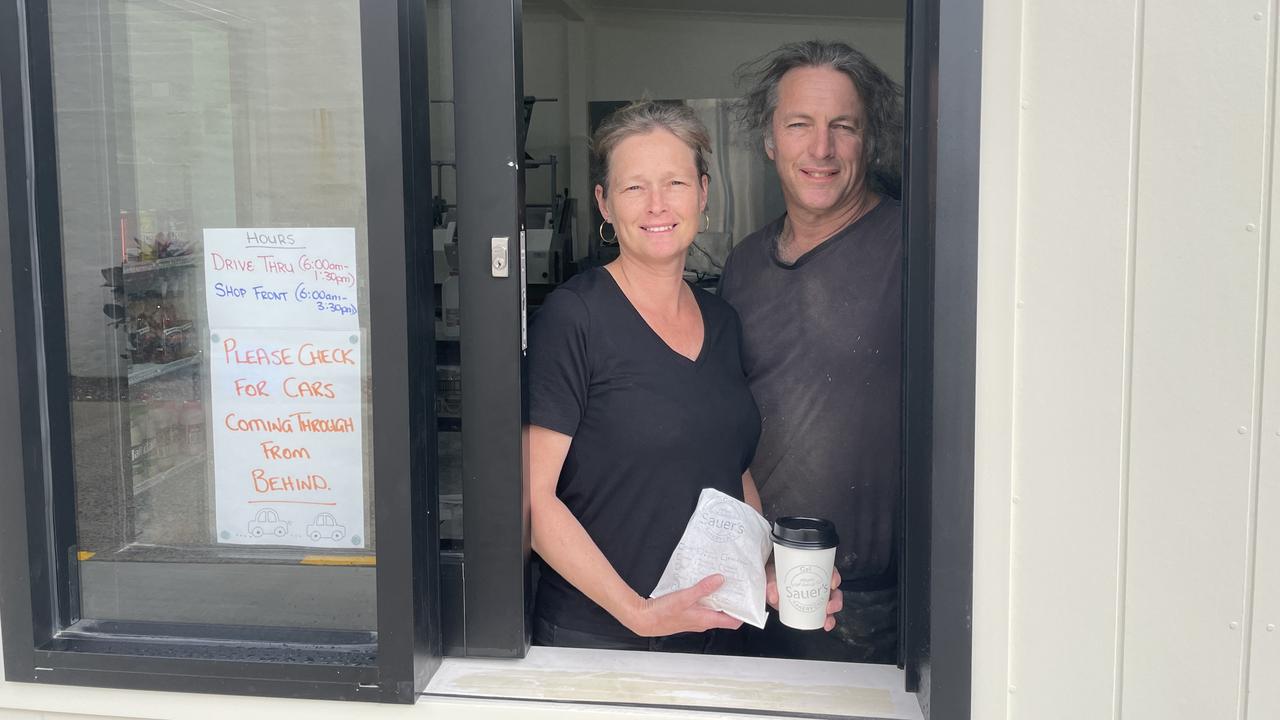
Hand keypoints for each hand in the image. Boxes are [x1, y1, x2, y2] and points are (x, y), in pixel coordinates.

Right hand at [626, 574, 743, 636]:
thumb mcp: (685, 597)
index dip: (743, 614)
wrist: (644, 620)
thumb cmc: (663, 613)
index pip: (733, 622)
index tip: (750, 602)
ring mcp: (695, 619)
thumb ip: (703, 588)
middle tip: (737, 587)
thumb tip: (720, 580)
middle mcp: (703, 622)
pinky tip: (702, 588)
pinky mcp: (687, 615)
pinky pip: (702, 607)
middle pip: (724, 614)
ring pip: (713, 610)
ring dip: (718, 599)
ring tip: (721, 584)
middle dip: (732, 602)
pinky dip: (706, 599)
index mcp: (706, 620)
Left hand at [766, 562, 842, 631]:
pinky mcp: (811, 608)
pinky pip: (824, 614)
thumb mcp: (771, 574)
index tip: (832, 583)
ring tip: (827, 619)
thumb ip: (771, 583)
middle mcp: (817, 582)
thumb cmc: (774, 574)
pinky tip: (825, 625)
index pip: (828, 569)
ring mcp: (815, 596)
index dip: (834, 576)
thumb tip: (774, 596)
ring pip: (832, 603)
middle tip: (829, 607)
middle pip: (834, 589)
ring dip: (832, 612)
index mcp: (811, 569)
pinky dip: (827, 620)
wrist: (769, 585)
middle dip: (836, 600)